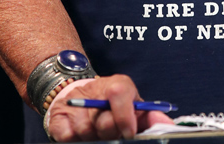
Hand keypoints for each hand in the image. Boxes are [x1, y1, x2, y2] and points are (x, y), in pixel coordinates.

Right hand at [44, 74, 173, 140]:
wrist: (81, 98)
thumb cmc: (114, 107)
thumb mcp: (133, 107)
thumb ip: (149, 117)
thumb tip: (165, 123)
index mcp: (118, 85)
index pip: (119, 93)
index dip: (124, 116)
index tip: (129, 133)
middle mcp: (95, 91)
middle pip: (104, 121)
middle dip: (110, 132)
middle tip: (111, 132)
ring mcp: (74, 103)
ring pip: (86, 131)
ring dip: (93, 137)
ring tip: (96, 131)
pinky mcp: (58, 116)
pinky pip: (67, 137)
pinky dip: (75, 139)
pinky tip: (80, 133)